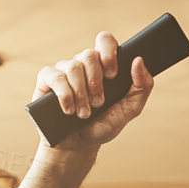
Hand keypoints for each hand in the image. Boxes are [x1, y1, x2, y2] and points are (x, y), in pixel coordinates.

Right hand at [31, 31, 154, 153]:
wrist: (78, 146)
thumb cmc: (103, 125)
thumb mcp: (129, 109)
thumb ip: (142, 86)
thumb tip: (138, 60)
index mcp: (103, 66)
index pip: (105, 41)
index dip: (109, 52)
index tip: (113, 74)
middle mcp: (82, 65)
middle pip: (89, 54)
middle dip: (96, 82)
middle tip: (99, 103)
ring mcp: (63, 71)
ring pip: (72, 66)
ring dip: (81, 94)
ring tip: (84, 114)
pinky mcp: (46, 80)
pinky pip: (54, 76)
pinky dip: (64, 94)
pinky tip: (69, 110)